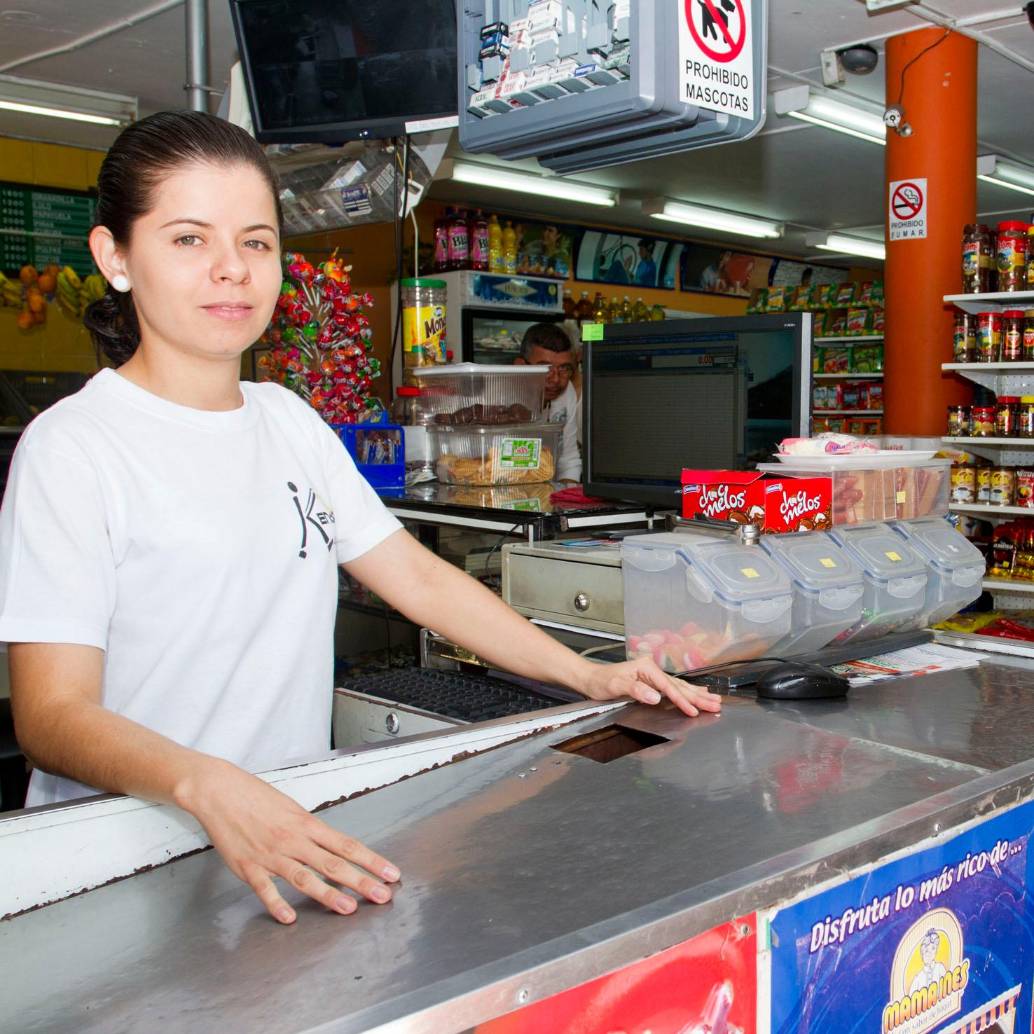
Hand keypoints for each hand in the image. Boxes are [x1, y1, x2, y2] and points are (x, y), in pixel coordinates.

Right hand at [177, 759, 399, 924]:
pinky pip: (265, 889)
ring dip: (327, 894)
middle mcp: (293, 840)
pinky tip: (289, 918)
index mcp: (306, 824)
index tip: (391, 873)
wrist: (221, 791)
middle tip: (383, 895)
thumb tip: (332, 848)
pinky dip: (276, 904)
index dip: (371, 860)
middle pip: (333, 863)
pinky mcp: (248, 866)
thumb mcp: (292, 809)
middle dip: (361, 881)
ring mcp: (271, 854)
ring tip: (348, 908)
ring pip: (304, 877)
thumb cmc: (257, 797)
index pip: (346, 845)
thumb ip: (310, 832)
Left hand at [576, 656, 721, 717]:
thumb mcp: (615, 685)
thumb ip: (635, 689)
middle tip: (717, 705)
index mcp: (646, 668)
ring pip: (680, 686)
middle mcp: (652, 669)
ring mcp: (653, 675)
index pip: (668, 687)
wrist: (591, 678)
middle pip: (679, 685)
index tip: (694, 711)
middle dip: (698, 697)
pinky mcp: (652, 682)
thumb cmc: (601, 682)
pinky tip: (698, 692)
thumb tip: (655, 696)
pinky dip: (688, 691)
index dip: (682, 700)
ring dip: (697, 694)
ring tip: (715, 700)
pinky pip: (674, 688)